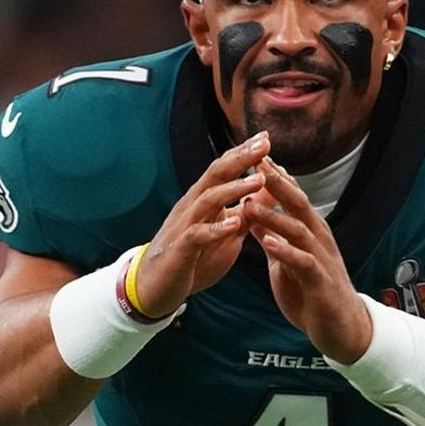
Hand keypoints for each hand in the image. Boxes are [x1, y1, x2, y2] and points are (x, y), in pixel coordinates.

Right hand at [130, 133, 270, 318]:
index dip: (243, 153)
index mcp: (203, 201)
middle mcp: (192, 206)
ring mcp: (185, 226)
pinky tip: (234, 223)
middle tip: (264, 145)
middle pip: (216, 174)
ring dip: (235, 189)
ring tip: (259, 180)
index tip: (266, 138)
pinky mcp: (181, 249)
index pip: (223, 169)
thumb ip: (245, 216)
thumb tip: (269, 196)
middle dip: (241, 158)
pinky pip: (197, 235)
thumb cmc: (193, 259)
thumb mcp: (225, 236)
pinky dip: (216, 228)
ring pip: (209, 199)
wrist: (155, 287)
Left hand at [246, 163, 374, 362]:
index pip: (292, 196)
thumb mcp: (287, 262)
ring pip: (298, 230)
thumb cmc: (313, 294)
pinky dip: (285, 251)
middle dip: (276, 182)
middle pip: (298, 203)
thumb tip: (254, 215)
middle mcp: (319, 239)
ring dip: (273, 216)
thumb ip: (273, 237)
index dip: (274, 175)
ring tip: (249, 203)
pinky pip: (302, 263)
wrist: (343, 329)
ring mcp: (321, 259)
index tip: (253, 153)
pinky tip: (267, 243)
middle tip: (255, 160)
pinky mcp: (320, 283)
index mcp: (310, 232)